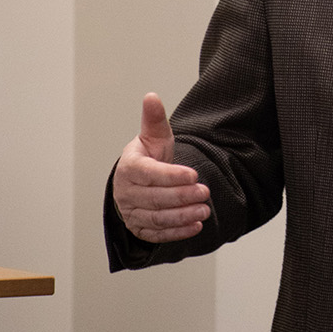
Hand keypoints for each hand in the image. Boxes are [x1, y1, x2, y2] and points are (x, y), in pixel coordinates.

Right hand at [113, 93, 211, 242]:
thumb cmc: (148, 158)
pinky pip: (157, 235)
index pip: (149, 174)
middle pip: (155, 198)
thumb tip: (151, 96)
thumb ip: (154, 120)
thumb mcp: (153, 138)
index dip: (171, 175)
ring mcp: (132, 213)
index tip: (193, 174)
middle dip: (182, 196)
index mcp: (129, 168)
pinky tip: (196, 226)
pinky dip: (177, 233)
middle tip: (205, 192)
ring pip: (156, 218)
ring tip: (204, 210)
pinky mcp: (139, 229)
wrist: (138, 183)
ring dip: (182, 216)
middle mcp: (127, 192)